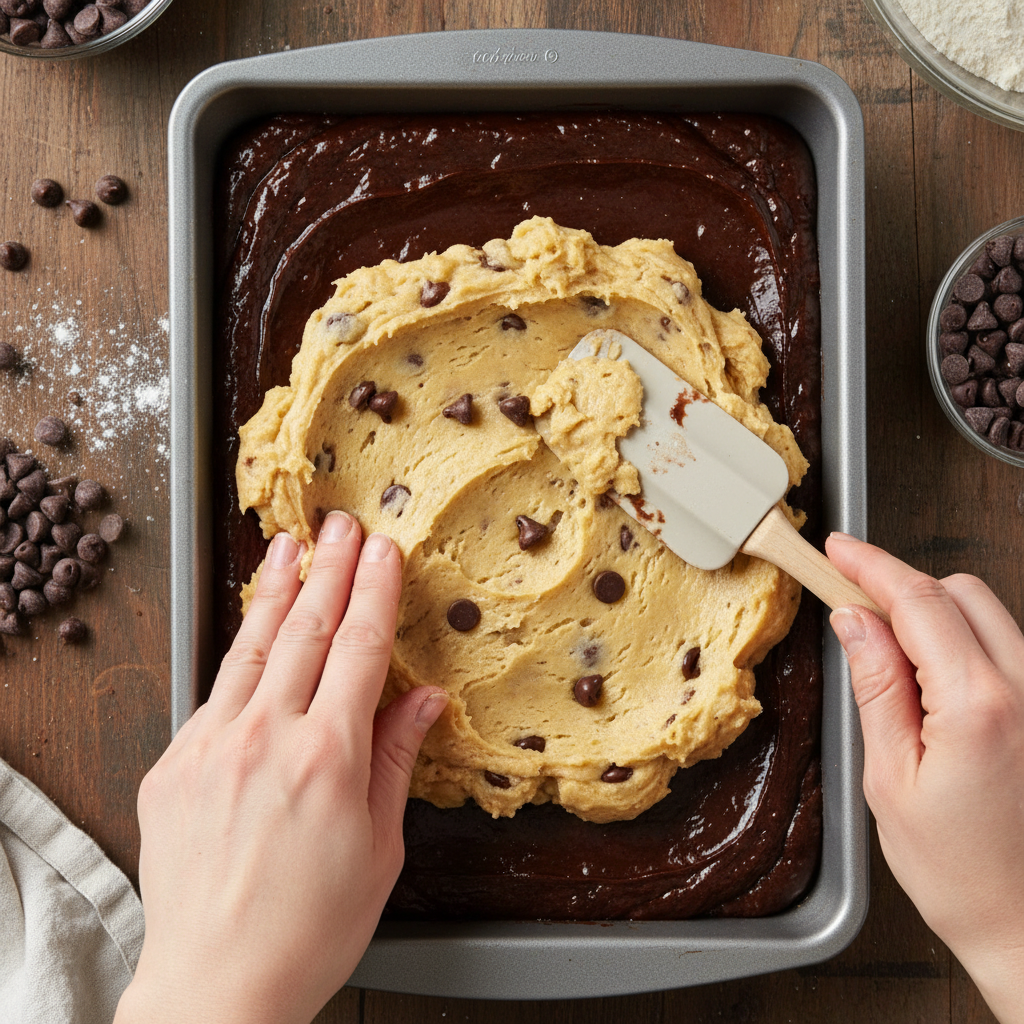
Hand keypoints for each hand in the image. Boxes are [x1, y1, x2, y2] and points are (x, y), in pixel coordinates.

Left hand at [115, 512, 446, 1023]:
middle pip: (307, 631)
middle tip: (342, 526)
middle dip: (330, 569)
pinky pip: (214, 693)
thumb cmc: (308, 929)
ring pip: (252, 647)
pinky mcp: (175, 765)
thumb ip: (396, 761)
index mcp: (329, 758)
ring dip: (276, 590)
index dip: (375, 592)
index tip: (385, 552)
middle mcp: (267, 739)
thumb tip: (425, 702)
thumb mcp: (378, 848)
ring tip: (289, 546)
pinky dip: (237, 651)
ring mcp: (213, 747)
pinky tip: (251, 628)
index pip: (361, 649)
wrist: (217, 986)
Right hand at [826, 533, 1023, 1023]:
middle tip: (853, 605)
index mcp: (980, 707)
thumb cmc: (959, 874)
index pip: (919, 602)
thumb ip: (876, 687)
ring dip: (934, 614)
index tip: (837, 551)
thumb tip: (854, 622)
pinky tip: (932, 679)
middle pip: (961, 592)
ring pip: (989, 613)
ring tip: (890, 653)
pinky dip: (963, 642)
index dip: (870, 566)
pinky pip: (1006, 647)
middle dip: (903, 586)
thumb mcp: (891, 779)